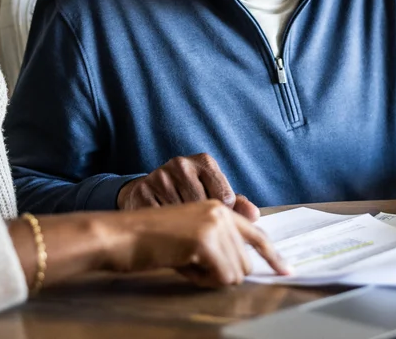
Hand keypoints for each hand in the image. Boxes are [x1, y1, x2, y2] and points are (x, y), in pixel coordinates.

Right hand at [103, 200, 289, 287]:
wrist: (120, 235)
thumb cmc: (148, 240)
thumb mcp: (188, 235)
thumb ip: (217, 242)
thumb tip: (244, 266)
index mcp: (217, 208)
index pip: (256, 234)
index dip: (273, 256)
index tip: (286, 271)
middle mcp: (220, 212)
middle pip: (245, 262)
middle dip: (221, 274)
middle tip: (192, 266)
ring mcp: (214, 224)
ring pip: (235, 272)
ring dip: (210, 278)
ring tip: (184, 263)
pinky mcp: (205, 241)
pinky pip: (221, 277)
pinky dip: (201, 281)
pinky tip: (182, 266)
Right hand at [118, 153, 259, 220]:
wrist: (141, 194)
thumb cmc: (182, 197)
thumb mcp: (210, 194)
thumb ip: (234, 205)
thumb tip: (255, 214)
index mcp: (204, 161)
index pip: (225, 199)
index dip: (220, 219)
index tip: (209, 221)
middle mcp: (182, 164)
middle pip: (205, 209)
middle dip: (202, 227)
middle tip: (195, 232)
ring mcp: (159, 177)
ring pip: (183, 218)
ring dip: (184, 232)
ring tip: (179, 230)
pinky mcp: (141, 193)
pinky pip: (162, 223)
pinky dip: (166, 234)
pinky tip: (164, 231)